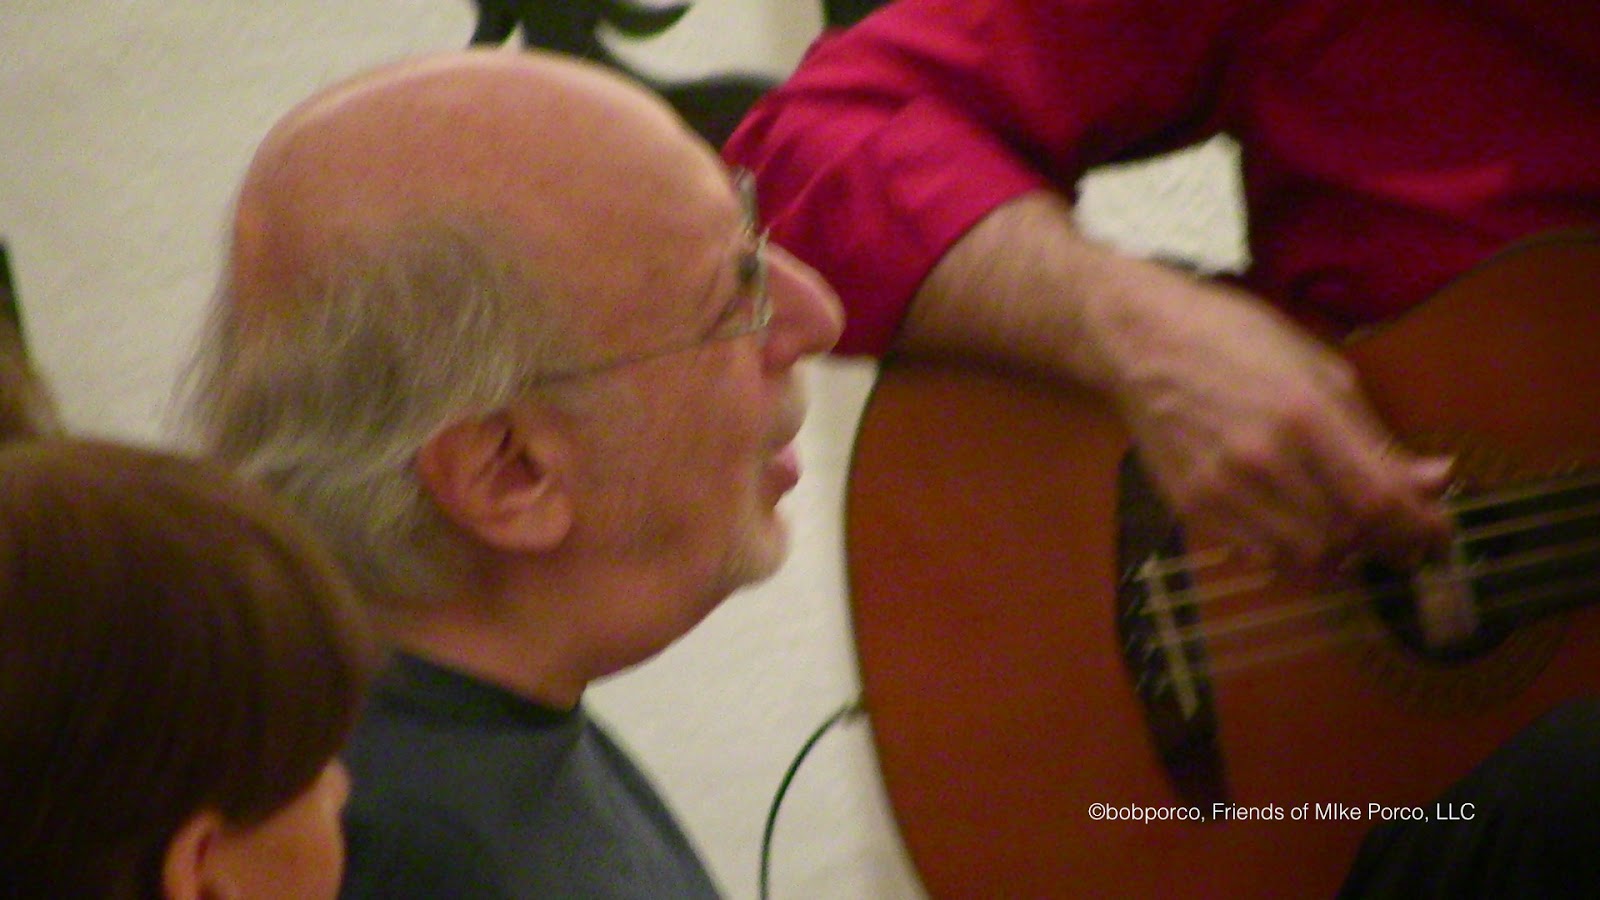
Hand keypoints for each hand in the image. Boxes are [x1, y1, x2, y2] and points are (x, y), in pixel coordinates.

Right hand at [1097, 265, 1454, 579]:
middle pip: (1349, 537)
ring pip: (1305, 558)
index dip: (1420, 530)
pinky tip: (1298, 529)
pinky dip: (1291, 555)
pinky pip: (1258, 556)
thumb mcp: (1320, 370)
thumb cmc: (1236, 340)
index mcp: (1306, 414)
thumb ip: (1374, 435)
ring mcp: (1223, 489)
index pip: (1381, 500)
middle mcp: (1264, 459)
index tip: (1437, 536)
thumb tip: (1434, 479)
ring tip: (1351, 536)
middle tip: (1401, 539)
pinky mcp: (1192, 507)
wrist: (1142, 342)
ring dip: (1341, 555)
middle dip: (1388, 545)